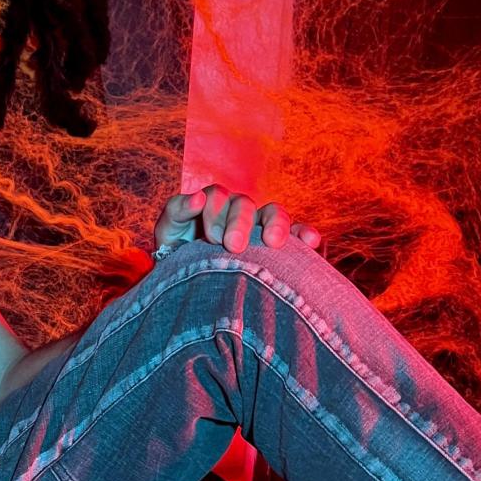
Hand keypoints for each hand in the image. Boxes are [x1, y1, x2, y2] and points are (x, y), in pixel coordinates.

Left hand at [153, 185, 321, 253]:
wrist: (190, 283)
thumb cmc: (177, 256)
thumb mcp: (169, 232)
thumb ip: (177, 211)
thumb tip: (197, 198)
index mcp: (211, 206)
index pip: (216, 197)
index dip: (215, 211)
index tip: (212, 236)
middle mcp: (236, 211)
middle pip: (244, 204)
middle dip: (239, 222)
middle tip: (232, 246)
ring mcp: (259, 225)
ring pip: (272, 212)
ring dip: (275, 223)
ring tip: (273, 242)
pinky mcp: (278, 242)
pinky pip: (297, 232)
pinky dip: (304, 233)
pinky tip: (311, 242)